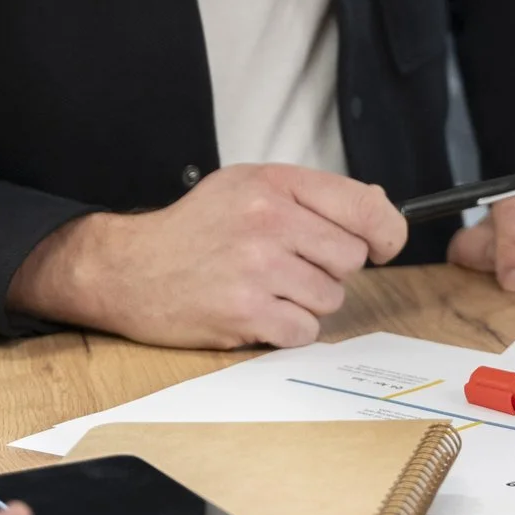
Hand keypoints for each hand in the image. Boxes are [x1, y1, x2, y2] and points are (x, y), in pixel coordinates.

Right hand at [8, 164, 406, 347]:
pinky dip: (287, 329)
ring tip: (267, 288)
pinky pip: (304, 330)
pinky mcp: (244, 312)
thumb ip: (313, 196)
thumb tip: (380, 210)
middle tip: (291, 268)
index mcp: (276, 184)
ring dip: (307, 302)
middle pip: (350, 258)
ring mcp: (257, 267)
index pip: (365, 207)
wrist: (127, 268)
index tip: (382, 246)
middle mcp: (269, 220)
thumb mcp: (249, 186)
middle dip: (330, 270)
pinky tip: (258, 313)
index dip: (386, 233)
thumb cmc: (195, 229)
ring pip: (330, 297)